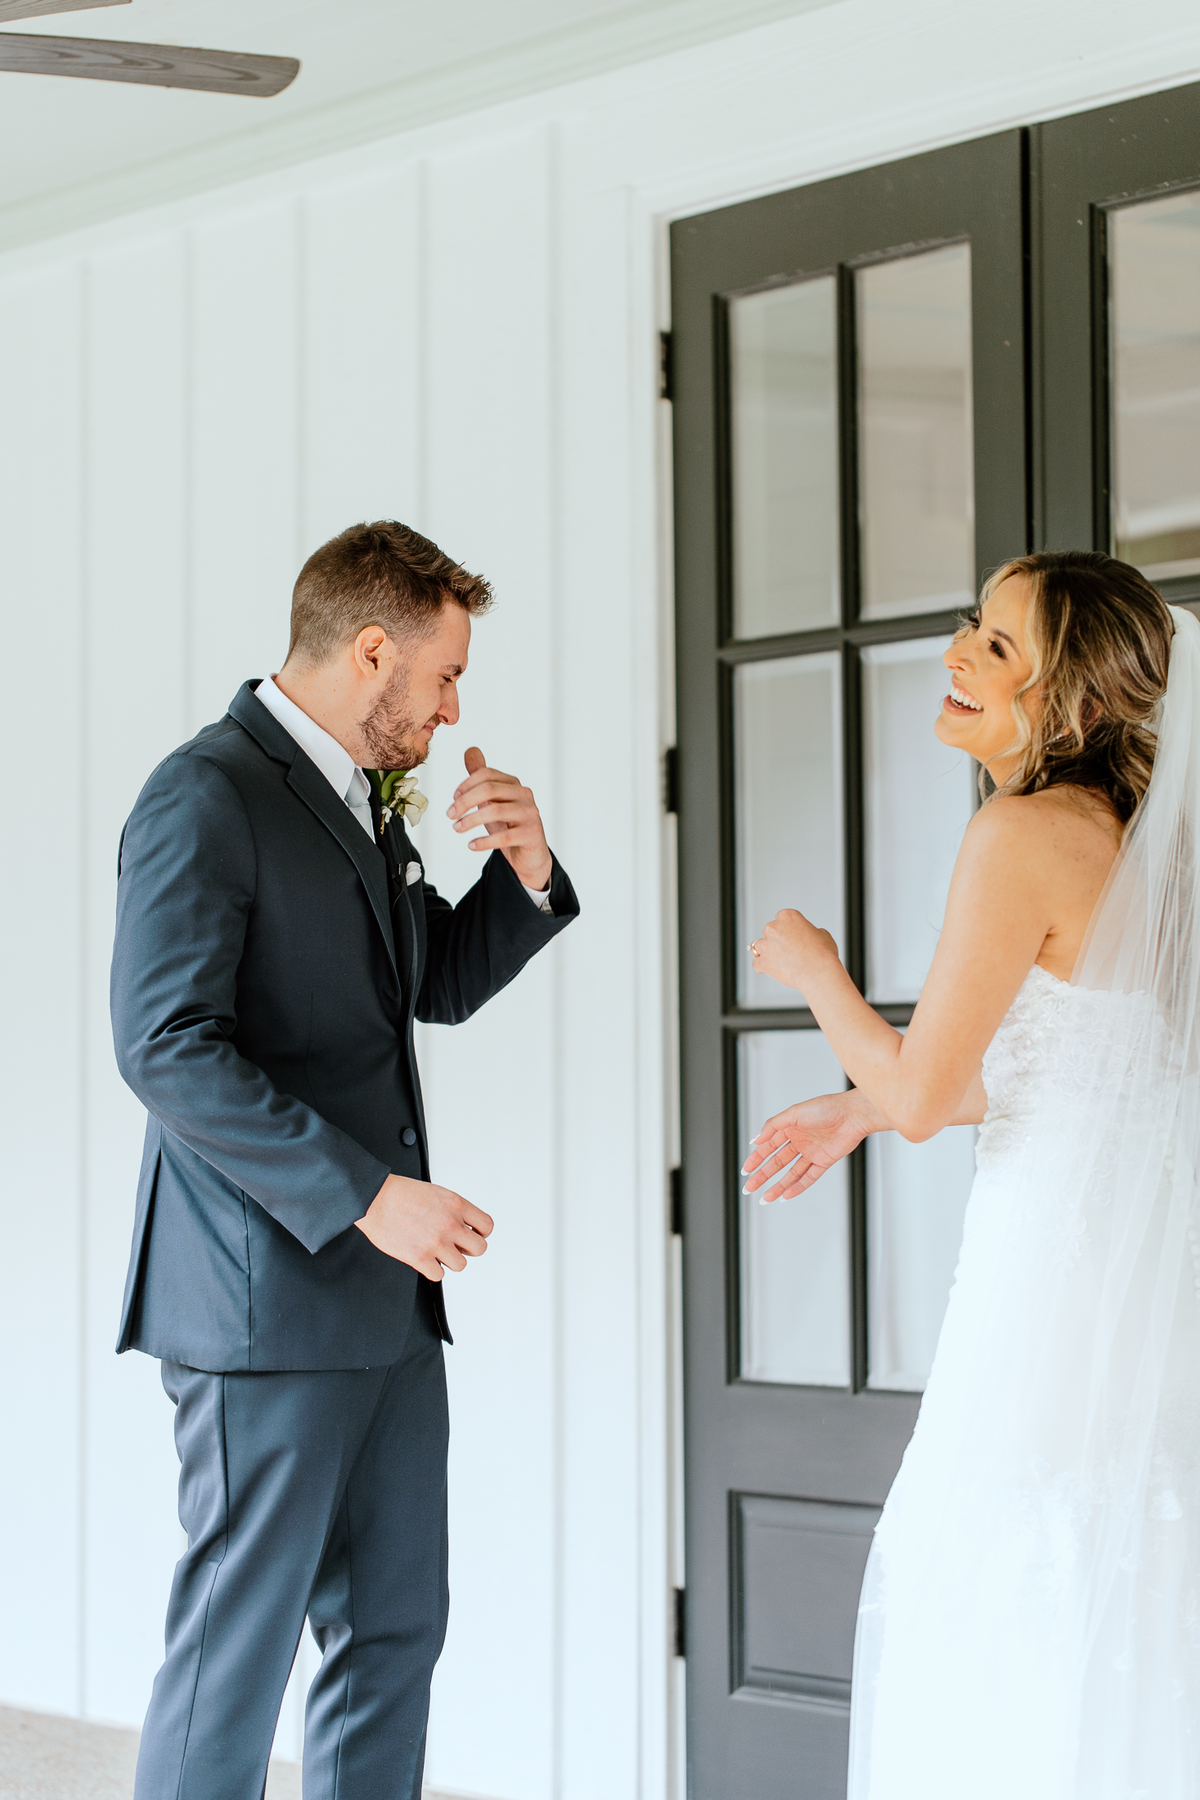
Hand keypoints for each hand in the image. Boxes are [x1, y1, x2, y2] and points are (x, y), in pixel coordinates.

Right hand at [354, 1172, 493, 1279]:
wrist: (374, 1198)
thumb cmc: (400, 1193)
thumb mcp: (437, 1193)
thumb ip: (453, 1210)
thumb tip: (463, 1226)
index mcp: (456, 1205)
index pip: (487, 1226)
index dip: (480, 1233)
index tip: (472, 1235)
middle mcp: (450, 1224)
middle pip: (479, 1248)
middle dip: (469, 1250)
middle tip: (457, 1247)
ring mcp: (436, 1242)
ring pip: (460, 1265)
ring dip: (449, 1260)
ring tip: (436, 1252)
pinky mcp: (419, 1258)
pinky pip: (439, 1275)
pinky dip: (432, 1270)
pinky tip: (425, 1259)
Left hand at [446, 746, 552, 890]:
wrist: (529, 854)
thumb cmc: (508, 825)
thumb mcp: (493, 801)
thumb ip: (482, 777)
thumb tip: (471, 750)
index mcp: (513, 784)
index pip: (486, 774)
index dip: (466, 784)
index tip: (453, 799)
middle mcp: (524, 795)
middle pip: (489, 789)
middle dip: (465, 801)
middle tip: (449, 815)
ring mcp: (530, 814)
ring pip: (496, 811)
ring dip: (470, 821)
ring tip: (457, 829)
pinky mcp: (531, 834)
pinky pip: (504, 836)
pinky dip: (484, 841)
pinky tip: (471, 845)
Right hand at [741, 1089, 879, 1201]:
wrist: (852, 1115)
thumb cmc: (826, 1108)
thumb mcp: (794, 1112)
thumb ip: (774, 1126)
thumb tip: (756, 1140)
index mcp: (790, 1128)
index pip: (768, 1146)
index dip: (755, 1159)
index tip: (745, 1171)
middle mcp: (799, 1141)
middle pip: (776, 1162)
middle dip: (762, 1176)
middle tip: (749, 1188)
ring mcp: (811, 1152)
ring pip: (790, 1173)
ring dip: (778, 1185)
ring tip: (765, 1198)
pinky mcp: (824, 1161)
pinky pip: (808, 1177)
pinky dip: (797, 1187)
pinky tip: (786, 1195)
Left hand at [750, 908, 840, 992]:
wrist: (819, 972)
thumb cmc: (822, 954)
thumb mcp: (823, 934)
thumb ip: (811, 931)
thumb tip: (809, 935)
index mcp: (788, 916)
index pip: (781, 918)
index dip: (787, 928)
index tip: (792, 935)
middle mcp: (774, 928)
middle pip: (769, 931)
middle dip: (777, 940)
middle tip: (789, 950)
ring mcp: (767, 945)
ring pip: (760, 946)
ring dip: (767, 952)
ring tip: (780, 960)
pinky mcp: (763, 962)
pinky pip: (757, 964)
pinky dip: (762, 967)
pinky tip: (770, 970)